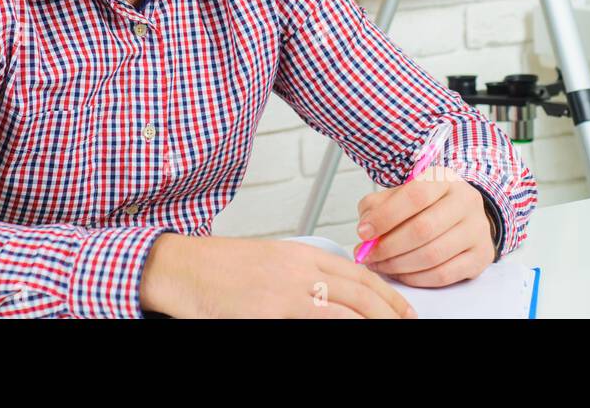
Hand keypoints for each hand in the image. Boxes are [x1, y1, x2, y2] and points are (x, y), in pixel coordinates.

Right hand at [140, 234, 418, 318]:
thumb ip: (302, 275)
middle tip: (409, 325)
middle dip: (392, 313)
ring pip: (345, 313)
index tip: (404, 309)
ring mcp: (285, 294)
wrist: (180, 268)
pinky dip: (336, 329)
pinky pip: (315, 325)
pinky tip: (350, 335)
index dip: (388, 295)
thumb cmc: (217, 268)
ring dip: (372, 324)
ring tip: (392, 332)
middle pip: (362, 294)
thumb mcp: (269, 262)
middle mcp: (299, 270)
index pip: (360, 275)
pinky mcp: (268, 315)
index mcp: (300, 254)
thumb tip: (334, 296)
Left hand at [354, 164, 496, 286]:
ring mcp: (477, 230)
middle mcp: (466, 201)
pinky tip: (400, 273)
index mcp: (444, 178)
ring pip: (433, 255)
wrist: (462, 214)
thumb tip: (365, 230)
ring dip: (398, 265)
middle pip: (423, 229)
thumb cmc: (425, 203)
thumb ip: (378, 205)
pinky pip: (444, 274)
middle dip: (388, 247)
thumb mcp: (401, 192)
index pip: (415, 195)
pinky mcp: (481, 256)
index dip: (385, 216)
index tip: (362, 232)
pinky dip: (415, 278)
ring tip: (378, 264)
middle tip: (366, 255)